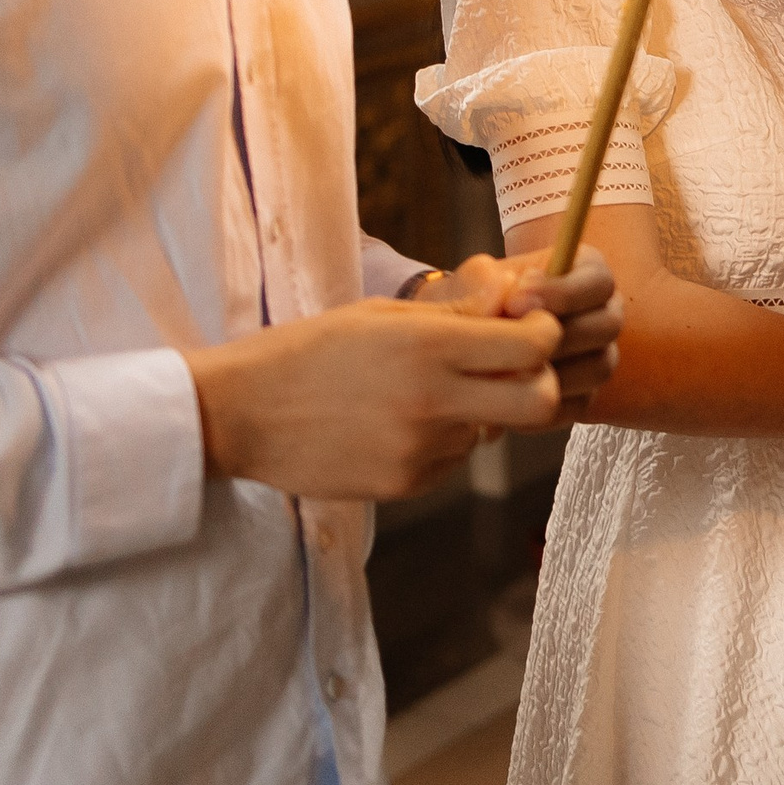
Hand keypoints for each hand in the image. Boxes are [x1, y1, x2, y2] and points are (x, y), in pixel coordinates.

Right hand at [182, 248, 622, 498]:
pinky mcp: (407, 483)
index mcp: (427, 348)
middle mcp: (432, 402)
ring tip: (424, 392)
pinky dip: (445, 438)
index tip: (529, 327)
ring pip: (495, 430)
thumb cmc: (309, 351)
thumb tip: (517, 301)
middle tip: (513, 368)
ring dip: (481, 410)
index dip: (544, 333)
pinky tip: (398, 422)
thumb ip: (457, 314)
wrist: (240, 415)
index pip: (534, 346)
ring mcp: (422, 450)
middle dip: (541, 382)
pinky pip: (456, 458)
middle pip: (540, 401)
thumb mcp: (382, 316)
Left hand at [416, 248, 624, 422]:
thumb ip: (488, 279)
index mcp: (587, 273)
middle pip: (608, 325)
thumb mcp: (472, 280)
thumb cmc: (474, 301)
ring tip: (507, 368)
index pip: (599, 280)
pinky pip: (580, 404)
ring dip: (553, 369)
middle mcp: (603, 312)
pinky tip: (509, 395)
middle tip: (512, 341)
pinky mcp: (585, 395)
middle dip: (558, 334)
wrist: (461, 343)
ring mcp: (599, 356)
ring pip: (599, 367)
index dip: (563, 293)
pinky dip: (545, 403)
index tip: (516, 302)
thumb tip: (511, 293)